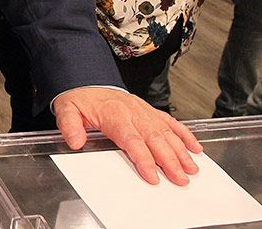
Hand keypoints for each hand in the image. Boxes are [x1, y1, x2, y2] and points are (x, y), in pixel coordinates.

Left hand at [53, 87, 202, 185]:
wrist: (86, 81)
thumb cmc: (80, 99)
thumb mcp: (67, 109)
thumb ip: (69, 126)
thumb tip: (74, 141)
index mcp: (114, 114)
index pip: (132, 139)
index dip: (143, 158)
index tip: (152, 176)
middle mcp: (133, 112)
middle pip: (154, 138)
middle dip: (169, 160)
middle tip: (180, 179)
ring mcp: (144, 111)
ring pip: (166, 132)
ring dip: (181, 151)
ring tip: (191, 168)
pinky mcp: (150, 110)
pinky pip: (170, 122)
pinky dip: (184, 134)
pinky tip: (194, 147)